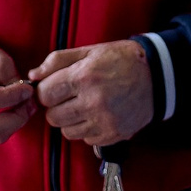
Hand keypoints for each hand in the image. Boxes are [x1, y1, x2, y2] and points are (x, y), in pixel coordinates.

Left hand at [29, 41, 154, 148]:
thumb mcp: (89, 51)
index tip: (53, 88)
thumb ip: (57, 61)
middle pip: (53, 117)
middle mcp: (93, 102)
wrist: (156, 76)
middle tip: (68, 97)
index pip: (45, 95)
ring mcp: (104, 121)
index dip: (45, 91)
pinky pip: (86, 140)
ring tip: (83, 106)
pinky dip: (87, 129)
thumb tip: (33, 75)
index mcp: (83, 77)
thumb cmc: (120, 60)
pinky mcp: (114, 135)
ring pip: (67, 131)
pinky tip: (97, 115)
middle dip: (55, 107)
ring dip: (70, 120)